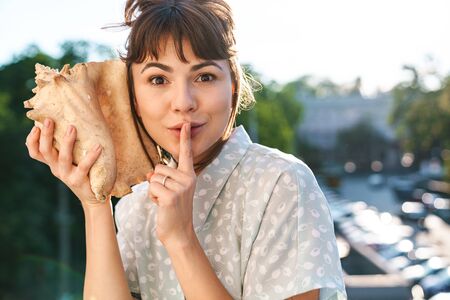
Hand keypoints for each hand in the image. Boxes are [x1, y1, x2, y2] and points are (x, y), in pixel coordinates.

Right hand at [25, 118, 103, 204]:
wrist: (93, 197)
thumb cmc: (85, 172)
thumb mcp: (73, 160)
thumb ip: (69, 146)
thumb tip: (74, 121)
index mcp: (53, 163)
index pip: (35, 152)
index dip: (32, 140)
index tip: (36, 126)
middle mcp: (56, 169)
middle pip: (45, 151)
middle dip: (46, 135)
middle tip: (49, 120)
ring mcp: (66, 175)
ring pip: (63, 157)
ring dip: (66, 142)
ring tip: (72, 128)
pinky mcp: (79, 181)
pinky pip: (84, 166)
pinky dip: (91, 156)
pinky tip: (98, 147)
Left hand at [147, 123, 196, 248]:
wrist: (179, 233)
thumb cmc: (173, 211)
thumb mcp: (170, 191)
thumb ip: (163, 179)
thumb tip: (149, 173)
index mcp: (189, 175)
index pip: (186, 154)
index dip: (185, 139)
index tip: (185, 124)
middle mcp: (187, 179)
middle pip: (159, 168)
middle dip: (156, 182)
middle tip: (166, 197)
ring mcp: (180, 187)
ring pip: (154, 177)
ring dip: (153, 190)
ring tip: (163, 201)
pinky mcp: (171, 196)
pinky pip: (152, 187)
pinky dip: (151, 197)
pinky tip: (160, 205)